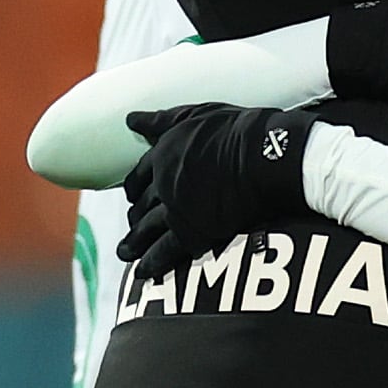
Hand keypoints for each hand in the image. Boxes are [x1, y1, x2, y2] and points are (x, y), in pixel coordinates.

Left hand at [118, 104, 314, 280]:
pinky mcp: (192, 230)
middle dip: (134, 217)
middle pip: (142, 204)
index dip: (135, 187)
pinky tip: (143, 273)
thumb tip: (131, 119)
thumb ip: (160, 121)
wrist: (262, 156)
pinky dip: (152, 263)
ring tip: (125, 253)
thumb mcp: (194, 115)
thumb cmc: (236, 131)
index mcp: (163, 154)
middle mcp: (163, 183)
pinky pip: (166, 251)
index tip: (133, 195)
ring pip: (147, 229)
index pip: (140, 175)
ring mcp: (175, 208)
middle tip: (132, 226)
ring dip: (134, 243)